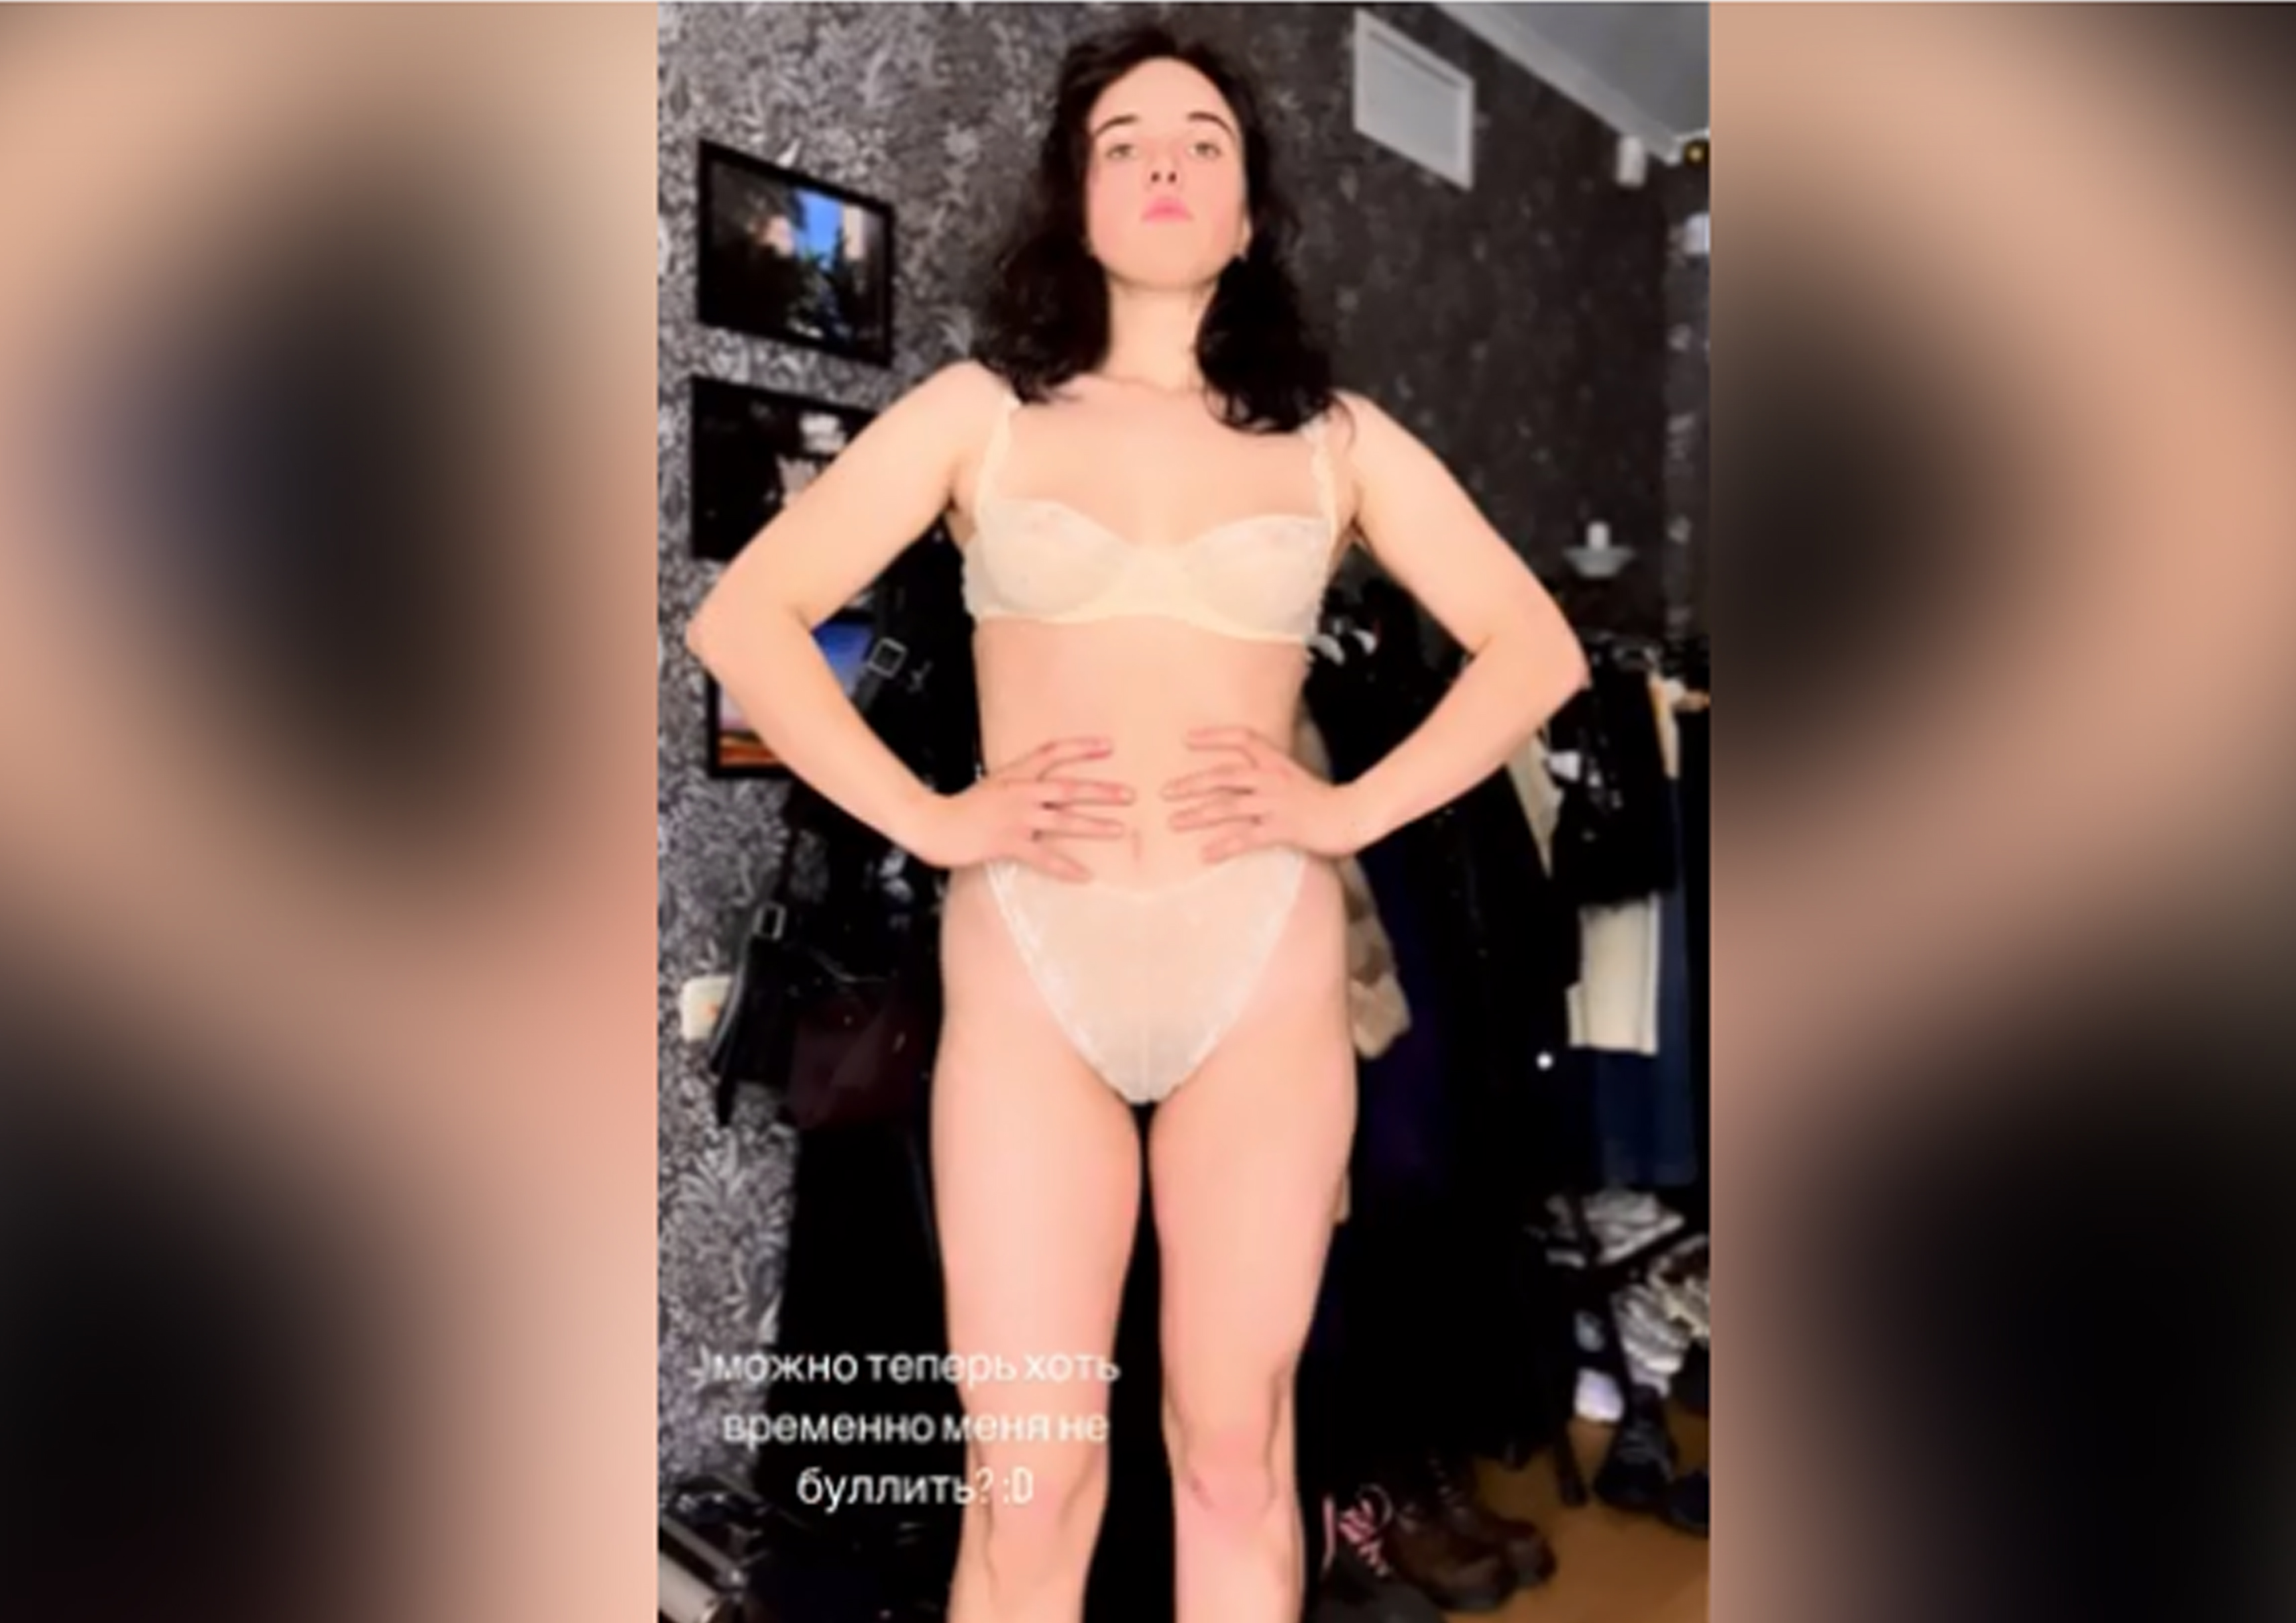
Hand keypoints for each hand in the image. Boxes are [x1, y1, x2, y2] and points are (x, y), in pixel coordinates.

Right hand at [909, 736, 1132, 880]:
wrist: (934, 824)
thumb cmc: (964, 806)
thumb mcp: (994, 784)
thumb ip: (1021, 783)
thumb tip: (1048, 787)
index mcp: (1016, 774)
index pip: (1053, 752)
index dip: (1082, 748)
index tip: (1109, 746)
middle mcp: (1021, 792)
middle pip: (1069, 787)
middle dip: (1102, 790)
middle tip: (1131, 794)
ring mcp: (1016, 818)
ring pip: (1063, 819)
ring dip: (1094, 825)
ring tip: (1121, 829)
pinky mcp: (1009, 843)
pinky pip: (1044, 857)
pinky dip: (1067, 867)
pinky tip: (1086, 876)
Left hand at [1161, 725, 1366, 862]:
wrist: (1354, 815)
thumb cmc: (1323, 800)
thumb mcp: (1294, 777)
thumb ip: (1269, 774)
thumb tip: (1242, 777)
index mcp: (1276, 761)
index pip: (1241, 738)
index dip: (1213, 736)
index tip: (1186, 739)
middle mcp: (1272, 778)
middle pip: (1224, 774)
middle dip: (1191, 783)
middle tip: (1164, 791)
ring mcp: (1276, 803)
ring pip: (1229, 805)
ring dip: (1197, 814)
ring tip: (1173, 822)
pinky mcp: (1282, 828)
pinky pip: (1246, 837)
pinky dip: (1223, 845)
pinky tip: (1204, 855)